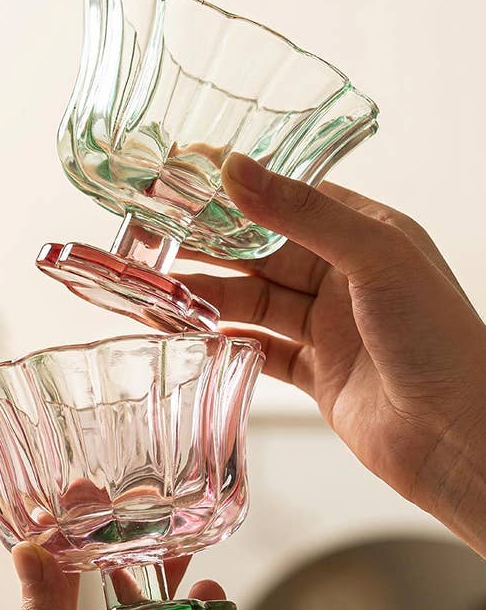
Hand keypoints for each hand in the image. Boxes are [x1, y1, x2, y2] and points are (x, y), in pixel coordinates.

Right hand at [178, 153, 485, 554]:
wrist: (459, 439)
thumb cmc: (438, 341)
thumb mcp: (375, 258)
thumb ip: (303, 214)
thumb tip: (236, 170)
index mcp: (365, 235)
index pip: (287, 199)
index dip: (236, 188)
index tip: (183, 176)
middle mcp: (343, 277)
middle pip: (260, 252)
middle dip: (207, 245)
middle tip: (154, 236)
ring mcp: (326, 327)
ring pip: (252, 301)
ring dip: (207, 296)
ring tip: (158, 288)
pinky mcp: (314, 372)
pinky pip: (257, 348)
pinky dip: (224, 341)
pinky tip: (189, 334)